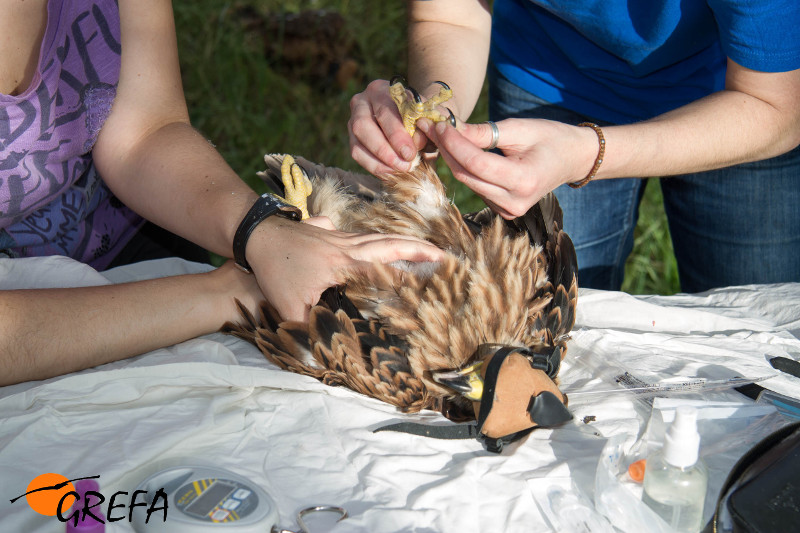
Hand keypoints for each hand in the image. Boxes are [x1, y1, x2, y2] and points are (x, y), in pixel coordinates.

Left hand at [245, 216, 445, 321]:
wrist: (256, 234)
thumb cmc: (274, 269)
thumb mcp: (288, 306)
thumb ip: (305, 331)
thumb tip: (314, 360)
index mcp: (344, 263)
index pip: (385, 268)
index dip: (410, 274)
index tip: (434, 278)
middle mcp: (347, 246)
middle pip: (391, 244)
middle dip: (419, 249)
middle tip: (444, 255)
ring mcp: (340, 236)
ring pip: (379, 238)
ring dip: (404, 243)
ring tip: (424, 250)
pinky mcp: (330, 233)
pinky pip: (364, 236)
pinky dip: (381, 241)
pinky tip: (383, 246)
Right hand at [348, 79, 429, 173]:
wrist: (414, 119)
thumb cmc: (422, 117)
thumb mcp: (428, 118)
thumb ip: (425, 126)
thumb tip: (417, 141)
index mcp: (383, 90)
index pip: (385, 111)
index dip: (396, 134)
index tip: (409, 154)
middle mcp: (363, 101)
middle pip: (364, 125)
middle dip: (384, 149)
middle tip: (404, 165)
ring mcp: (354, 119)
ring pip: (357, 142)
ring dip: (378, 161)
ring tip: (398, 171)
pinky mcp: (352, 136)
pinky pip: (357, 153)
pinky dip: (373, 166)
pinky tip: (389, 173)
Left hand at [417, 118, 597, 217]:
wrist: (573, 159)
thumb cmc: (550, 138)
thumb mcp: (519, 129)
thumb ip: (485, 132)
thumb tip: (451, 128)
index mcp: (523, 181)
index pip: (476, 163)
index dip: (453, 143)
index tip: (439, 124)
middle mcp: (514, 202)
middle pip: (467, 175)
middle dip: (447, 150)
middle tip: (431, 127)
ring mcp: (509, 210)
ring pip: (469, 182)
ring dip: (453, 159)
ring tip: (442, 135)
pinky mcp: (504, 211)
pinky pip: (477, 188)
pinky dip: (466, 169)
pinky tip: (459, 152)